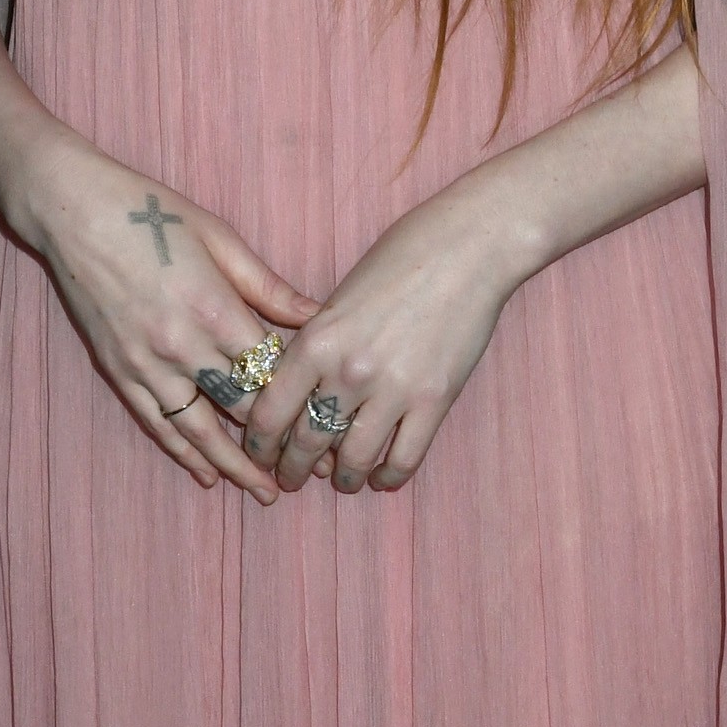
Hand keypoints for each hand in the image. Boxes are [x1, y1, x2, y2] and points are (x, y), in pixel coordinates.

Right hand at [14, 133, 317, 502]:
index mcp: (215, 309)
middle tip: (314, 469)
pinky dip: (184, 452)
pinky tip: (208, 474)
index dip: (304, 398)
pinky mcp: (119, 372)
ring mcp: (147, 364)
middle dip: (281, 440)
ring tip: (265, 491)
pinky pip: (158, 423)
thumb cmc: (154, 213)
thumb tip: (318, 315)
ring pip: (200, 430)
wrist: (75, 213)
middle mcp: (183, 346)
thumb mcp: (220, 239)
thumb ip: (267, 286)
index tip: (331, 420)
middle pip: (242, 407)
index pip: (271, 370)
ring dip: (235, 464)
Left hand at [240, 179, 529, 495]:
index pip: (270, 412)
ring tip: (341, 480)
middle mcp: (349, 370)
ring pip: (353, 460)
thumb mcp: (341, 296)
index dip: (259, 442)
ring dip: (342, 478)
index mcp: (317, 339)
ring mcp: (393, 390)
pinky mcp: (434, 401)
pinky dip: (388, 476)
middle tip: (291, 478)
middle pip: (307, 443)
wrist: (467, 247)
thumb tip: (301, 388)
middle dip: (293, 468)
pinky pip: (402, 459)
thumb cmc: (402, 256)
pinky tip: (382, 475)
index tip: (260, 452)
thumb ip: (319, 341)